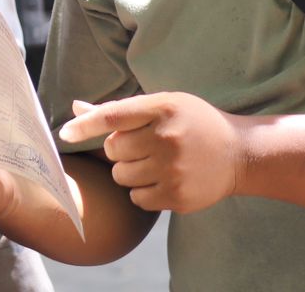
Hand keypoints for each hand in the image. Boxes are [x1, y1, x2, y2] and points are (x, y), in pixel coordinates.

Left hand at [59, 94, 242, 214]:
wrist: (239, 154)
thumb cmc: (193, 123)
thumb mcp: (164, 105)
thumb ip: (121, 110)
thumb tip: (76, 108)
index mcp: (163, 108)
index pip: (114, 116)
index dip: (85, 125)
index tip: (65, 133)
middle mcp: (167, 137)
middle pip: (113, 150)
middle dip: (120, 150)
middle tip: (143, 146)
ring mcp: (173, 169)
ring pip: (121, 176)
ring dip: (129, 172)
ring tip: (154, 163)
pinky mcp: (177, 195)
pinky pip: (137, 198)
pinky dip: (143, 192)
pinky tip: (163, 180)